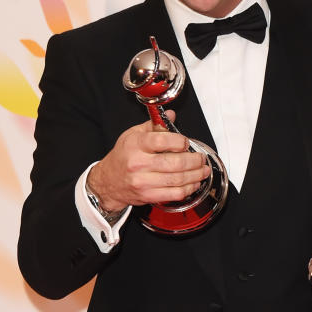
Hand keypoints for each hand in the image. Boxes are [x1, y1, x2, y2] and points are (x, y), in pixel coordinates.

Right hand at [86, 110, 209, 210]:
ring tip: (203, 170)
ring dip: (196, 175)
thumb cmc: (123, 156)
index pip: (162, 141)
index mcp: (136, 145)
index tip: (186, 142)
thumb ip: (155, 125)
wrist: (107, 182)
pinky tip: (194, 183)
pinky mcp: (148, 196)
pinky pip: (174, 194)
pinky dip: (188, 188)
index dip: (180, 141)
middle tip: (201, 158)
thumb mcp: (133, 135)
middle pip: (174, 163)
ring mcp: (143, 182)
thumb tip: (171, 115)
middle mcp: (138, 164)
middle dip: (194, 161)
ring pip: (177, 179)